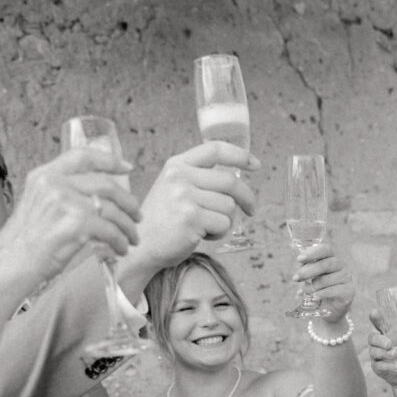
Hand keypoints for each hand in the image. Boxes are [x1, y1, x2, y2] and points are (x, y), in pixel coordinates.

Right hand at [0, 147, 138, 280]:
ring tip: (132, 239)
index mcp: (44, 175)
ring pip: (113, 210)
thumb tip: (98, 196)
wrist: (10, 264)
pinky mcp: (77, 224)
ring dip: (128, 227)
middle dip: (128, 202)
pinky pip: (111, 231)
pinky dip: (121, 242)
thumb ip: (62, 192)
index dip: (109, 160)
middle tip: (137, 215)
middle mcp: (54, 184)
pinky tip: (121, 249)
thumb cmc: (25, 242)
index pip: (82, 156)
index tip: (128, 168)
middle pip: (106, 185)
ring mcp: (66, 202)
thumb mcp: (38, 204)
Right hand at [128, 141, 257, 272]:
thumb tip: (234, 180)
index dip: (240, 155)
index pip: (215, 150)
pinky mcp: (191, 218)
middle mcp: (180, 177)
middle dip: (247, 197)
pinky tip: (201, 235)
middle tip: (251, 210)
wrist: (141, 247)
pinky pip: (224, 224)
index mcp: (177, 165)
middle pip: (230, 181)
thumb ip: (197, 179)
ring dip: (225, 221)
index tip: (255, 165)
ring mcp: (184, 197)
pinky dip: (218, 234)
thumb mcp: (173, 189)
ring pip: (229, 206)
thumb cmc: (162, 221)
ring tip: (205, 227)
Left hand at [293, 243, 353, 322]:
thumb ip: (304, 263)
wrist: (329, 309)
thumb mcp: (309, 275)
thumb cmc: (319, 288)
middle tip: (295, 278)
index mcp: (331, 258)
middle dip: (308, 271)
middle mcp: (341, 266)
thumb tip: (292, 244)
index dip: (313, 252)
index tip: (299, 259)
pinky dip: (322, 294)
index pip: (325, 250)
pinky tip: (314, 297)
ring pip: (327, 279)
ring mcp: (346, 278)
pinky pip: (334, 291)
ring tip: (304, 291)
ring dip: (312, 286)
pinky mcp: (349, 291)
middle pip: (326, 264)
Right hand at [367, 310, 396, 388]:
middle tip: (389, 343)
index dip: (375, 317)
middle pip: (371, 337)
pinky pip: (379, 366)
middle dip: (379, 339)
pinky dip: (388, 366)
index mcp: (387, 333)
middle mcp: (379, 343)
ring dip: (384, 353)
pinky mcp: (377, 368)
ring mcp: (376, 356)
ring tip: (396, 355)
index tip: (375, 312)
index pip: (377, 322)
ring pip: (373, 351)